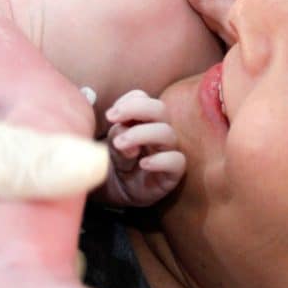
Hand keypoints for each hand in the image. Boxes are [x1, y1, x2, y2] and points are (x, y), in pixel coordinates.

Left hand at [100, 90, 185, 206]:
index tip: (110, 115)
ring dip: (141, 134)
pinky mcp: (173, 173)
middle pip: (160, 109)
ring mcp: (168, 150)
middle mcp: (159, 130)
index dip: (128, 102)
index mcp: (144, 118)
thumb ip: (118, 134)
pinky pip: (177, 161)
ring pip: (167, 133)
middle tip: (112, 119)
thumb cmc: (118, 161)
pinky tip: (143, 164)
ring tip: (119, 144)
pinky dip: (160, 160)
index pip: (144, 98)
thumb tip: (125, 139)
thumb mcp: (113, 144)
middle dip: (136, 109)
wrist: (119, 190)